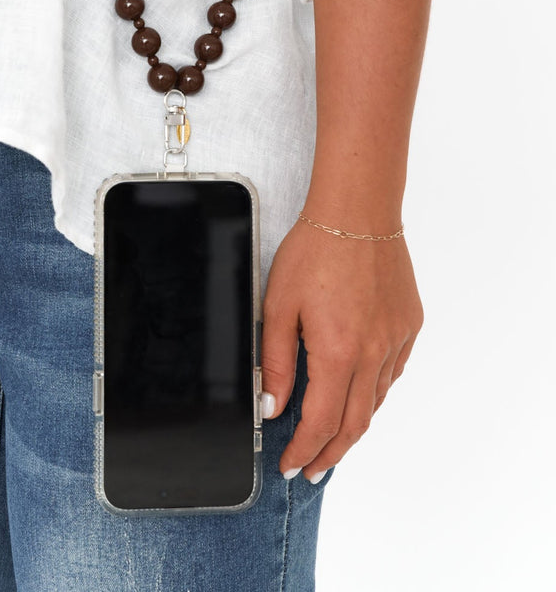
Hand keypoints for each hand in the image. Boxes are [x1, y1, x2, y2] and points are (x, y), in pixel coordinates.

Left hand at [260, 214, 423, 481]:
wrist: (358, 211)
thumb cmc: (315, 250)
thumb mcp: (278, 305)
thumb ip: (274, 362)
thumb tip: (271, 407)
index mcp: (338, 351)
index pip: (321, 423)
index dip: (303, 451)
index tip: (290, 464)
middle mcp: (373, 353)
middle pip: (354, 425)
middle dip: (330, 454)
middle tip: (312, 469)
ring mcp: (396, 340)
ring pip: (376, 401)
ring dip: (353, 426)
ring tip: (331, 439)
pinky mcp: (409, 325)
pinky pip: (392, 372)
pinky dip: (373, 392)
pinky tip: (357, 392)